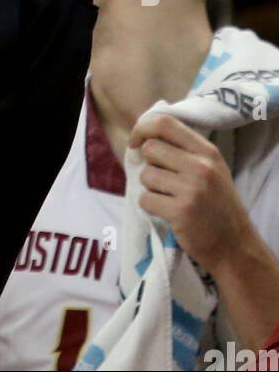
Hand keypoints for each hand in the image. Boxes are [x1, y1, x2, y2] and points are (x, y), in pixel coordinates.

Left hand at [131, 113, 252, 275]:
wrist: (235, 248)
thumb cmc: (218, 206)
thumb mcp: (212, 169)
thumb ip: (185, 150)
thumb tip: (145, 135)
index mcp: (208, 151)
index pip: (165, 123)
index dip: (142, 128)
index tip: (135, 142)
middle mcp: (201, 166)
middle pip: (150, 148)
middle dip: (150, 165)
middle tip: (164, 182)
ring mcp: (191, 189)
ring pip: (146, 175)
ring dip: (151, 188)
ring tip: (170, 199)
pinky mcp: (180, 212)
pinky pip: (145, 199)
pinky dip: (150, 206)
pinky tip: (168, 213)